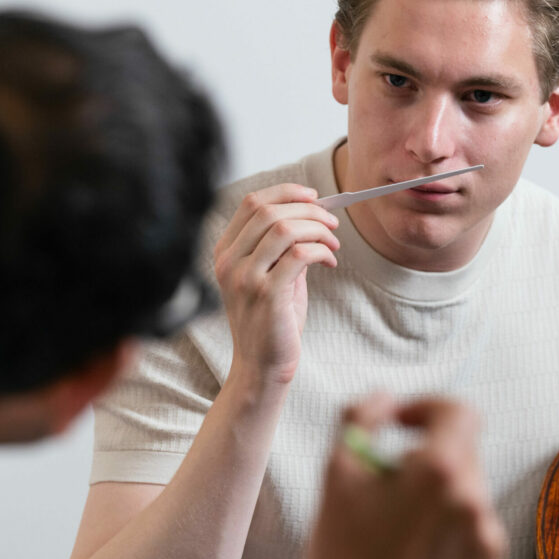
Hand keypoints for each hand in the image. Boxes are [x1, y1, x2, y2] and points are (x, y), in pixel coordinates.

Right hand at [213, 183, 338, 383]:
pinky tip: (330, 261)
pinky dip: (321, 250)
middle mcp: (229, 261)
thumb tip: (314, 213)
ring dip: (317, 229)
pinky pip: (299, 255)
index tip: (314, 197)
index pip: (251, 202)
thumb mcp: (269, 275)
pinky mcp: (266, 295)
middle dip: (309, 210)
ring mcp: (244, 278)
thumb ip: (283, 245)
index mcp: (225, 251)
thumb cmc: (270, 319)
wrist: (261, 365)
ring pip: (284, 228)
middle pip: (268, 210)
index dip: (286, 192)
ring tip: (333, 243)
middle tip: (332, 223)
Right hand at [306, 394, 507, 558]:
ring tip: (396, 523)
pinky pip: (473, 529)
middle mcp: (474, 503)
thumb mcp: (336, 475)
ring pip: (466, 491)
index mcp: (441, 472)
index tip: (402, 423)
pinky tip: (413, 549)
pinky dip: (447, 528)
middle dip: (425, 454)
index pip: (459, 411)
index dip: (426, 407)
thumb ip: (360, 417)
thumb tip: (383, 400)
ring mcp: (486, 541)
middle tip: (387, 480)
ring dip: (436, 492)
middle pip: (462, 450)